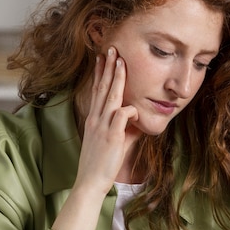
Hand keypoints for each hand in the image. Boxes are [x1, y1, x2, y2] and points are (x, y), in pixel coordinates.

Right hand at [75, 46, 138, 193]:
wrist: (91, 181)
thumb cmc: (103, 162)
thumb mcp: (115, 140)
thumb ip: (127, 127)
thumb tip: (138, 117)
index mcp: (95, 118)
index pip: (98, 90)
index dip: (101, 73)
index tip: (104, 58)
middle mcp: (97, 118)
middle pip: (103, 87)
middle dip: (108, 67)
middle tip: (112, 48)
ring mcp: (103, 126)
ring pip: (111, 96)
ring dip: (116, 78)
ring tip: (120, 61)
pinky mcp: (111, 136)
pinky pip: (122, 116)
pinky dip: (130, 111)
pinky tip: (134, 110)